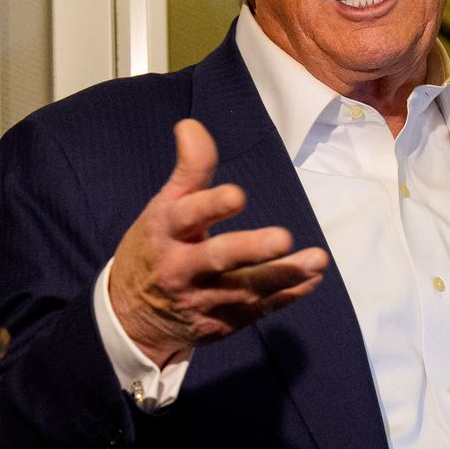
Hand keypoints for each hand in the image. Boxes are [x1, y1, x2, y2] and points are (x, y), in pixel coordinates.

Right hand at [108, 119, 328, 364]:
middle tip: (283, 238)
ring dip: (283, 276)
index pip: (187, 216)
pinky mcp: (219, 323)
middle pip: (218, 258)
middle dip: (251, 250)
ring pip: (245, 289)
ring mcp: (201, 300)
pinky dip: (286, 296)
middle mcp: (181, 268)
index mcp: (164, 231)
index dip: (210, 206)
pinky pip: (257, 310)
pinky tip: (311, 279)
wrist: (133, 315)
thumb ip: (188, 169)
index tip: (238, 195)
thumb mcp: (163, 207)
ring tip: (317, 261)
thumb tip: (191, 125)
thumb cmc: (156, 247)